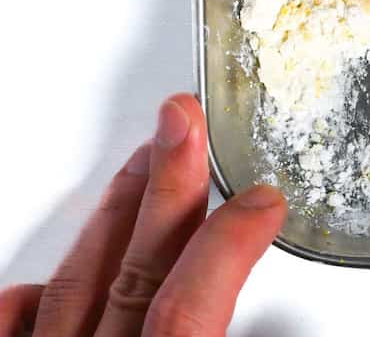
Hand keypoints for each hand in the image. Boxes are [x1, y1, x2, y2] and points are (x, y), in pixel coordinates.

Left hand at [0, 94, 285, 336]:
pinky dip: (34, 291)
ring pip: (76, 282)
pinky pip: (14, 323)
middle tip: (185, 121)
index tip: (262, 200)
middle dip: (168, 188)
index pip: (187, 309)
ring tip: (145, 159)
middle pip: (134, 274)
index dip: (226, 249)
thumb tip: (276, 322)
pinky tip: (55, 266)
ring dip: (116, 214)